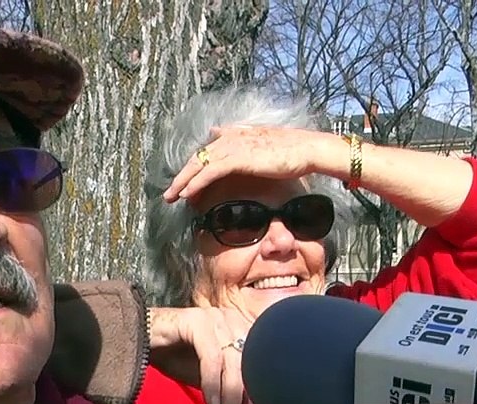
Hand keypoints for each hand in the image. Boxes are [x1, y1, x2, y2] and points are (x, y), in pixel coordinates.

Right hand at [148, 306, 263, 403]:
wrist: (137, 337)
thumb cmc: (174, 355)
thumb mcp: (207, 377)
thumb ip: (228, 388)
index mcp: (240, 329)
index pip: (257, 365)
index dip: (260, 396)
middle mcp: (232, 319)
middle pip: (249, 363)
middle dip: (250, 399)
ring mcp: (215, 317)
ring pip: (232, 362)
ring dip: (231, 396)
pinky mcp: (197, 320)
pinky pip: (211, 356)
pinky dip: (212, 382)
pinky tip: (211, 403)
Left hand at [164, 125, 329, 202]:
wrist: (307, 150)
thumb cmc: (291, 151)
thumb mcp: (264, 145)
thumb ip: (246, 143)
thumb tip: (228, 140)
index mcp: (235, 133)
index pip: (207, 151)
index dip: (194, 168)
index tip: (185, 184)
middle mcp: (230, 137)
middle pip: (197, 158)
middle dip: (181, 176)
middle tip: (169, 193)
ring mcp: (232, 146)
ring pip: (198, 165)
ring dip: (183, 182)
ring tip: (171, 197)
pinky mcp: (237, 157)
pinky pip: (209, 172)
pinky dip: (196, 183)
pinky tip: (187, 194)